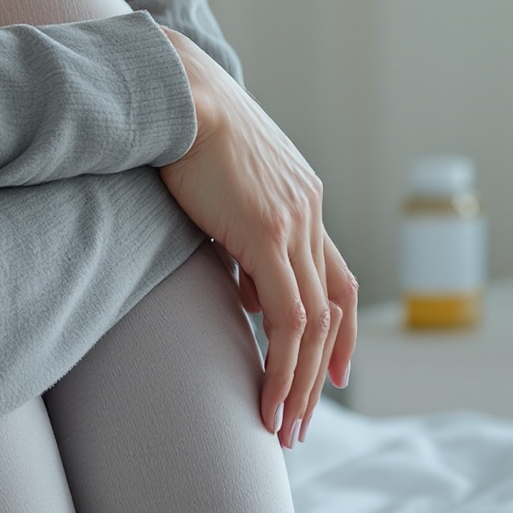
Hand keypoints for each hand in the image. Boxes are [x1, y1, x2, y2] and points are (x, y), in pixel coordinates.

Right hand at [156, 28, 359, 447]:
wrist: (173, 86)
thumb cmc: (179, 125)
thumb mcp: (217, 185)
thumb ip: (237, 232)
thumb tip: (240, 282)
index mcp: (300, 197)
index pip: (334, 275)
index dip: (338, 327)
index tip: (332, 371)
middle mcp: (308, 211)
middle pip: (334, 307)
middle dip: (321, 369)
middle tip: (304, 418)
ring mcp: (294, 221)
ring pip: (313, 322)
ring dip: (301, 381)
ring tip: (282, 426)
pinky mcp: (267, 232)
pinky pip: (287, 316)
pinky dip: (282, 364)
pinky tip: (266, 399)